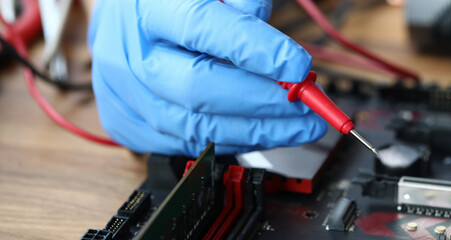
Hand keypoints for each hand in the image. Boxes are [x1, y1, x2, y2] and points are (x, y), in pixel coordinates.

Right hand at [88, 0, 326, 155]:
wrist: (120, 25)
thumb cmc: (171, 5)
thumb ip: (241, 4)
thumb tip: (280, 49)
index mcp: (148, 7)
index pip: (204, 27)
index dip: (256, 50)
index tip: (297, 66)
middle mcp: (130, 54)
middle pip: (198, 86)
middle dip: (262, 101)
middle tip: (306, 105)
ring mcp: (126, 95)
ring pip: (196, 127)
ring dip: (257, 131)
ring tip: (298, 125)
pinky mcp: (130, 125)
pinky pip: (189, 144)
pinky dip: (234, 141)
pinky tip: (263, 132)